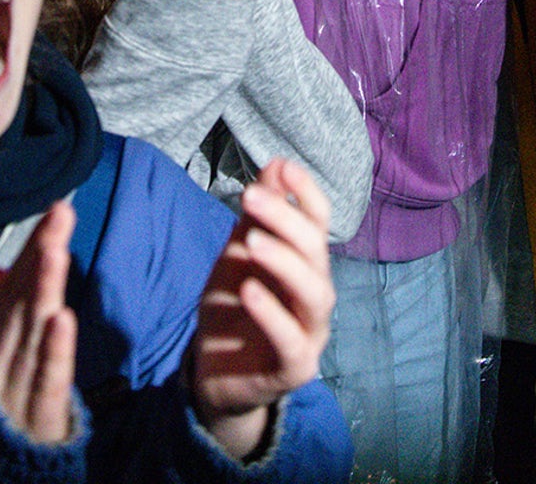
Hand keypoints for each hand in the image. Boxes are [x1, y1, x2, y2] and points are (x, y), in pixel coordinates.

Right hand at [0, 201, 76, 444]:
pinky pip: (47, 380)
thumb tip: (0, 272)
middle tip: (60, 210)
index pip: (16, 286)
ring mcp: (15, 386)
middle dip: (41, 252)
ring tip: (57, 248)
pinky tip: (63, 317)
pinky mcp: (35, 416)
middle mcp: (1, 357)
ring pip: (32, 330)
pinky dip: (54, 350)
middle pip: (23, 298)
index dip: (35, 247)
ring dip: (43, 288)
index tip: (56, 208)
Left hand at [189, 159, 334, 459]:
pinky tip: (249, 290)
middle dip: (286, 220)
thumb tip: (276, 164)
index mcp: (306, 263)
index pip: (319, 222)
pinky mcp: (295, 368)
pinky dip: (272, 313)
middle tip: (252, 197)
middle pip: (316, 252)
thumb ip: (257, 216)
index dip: (306, 193)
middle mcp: (316, 294)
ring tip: (252, 241)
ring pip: (315, 293)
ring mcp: (311, 332)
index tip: (283, 167)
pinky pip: (291, 340)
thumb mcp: (239, 255)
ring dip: (285, 262)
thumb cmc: (234, 307)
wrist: (216, 371)